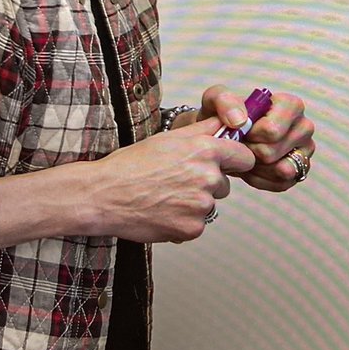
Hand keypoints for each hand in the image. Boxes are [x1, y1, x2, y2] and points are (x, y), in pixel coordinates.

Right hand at [88, 117, 254, 242]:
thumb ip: (203, 130)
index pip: (245, 158)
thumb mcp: (169, 138)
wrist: (103, 195)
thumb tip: (227, 122)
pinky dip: (182, 222)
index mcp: (206, 150)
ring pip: (209, 204)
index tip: (228, 165)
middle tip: (177, 181)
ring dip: (194, 203)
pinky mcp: (192, 227)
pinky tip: (162, 212)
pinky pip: (197, 224)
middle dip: (207, 184)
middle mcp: (208, 177)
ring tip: (166, 196)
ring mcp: (201, 204)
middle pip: (225, 184)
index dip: (236, 161)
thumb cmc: (131, 165)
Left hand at [197, 84, 315, 192]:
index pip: (272, 131)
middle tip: (242, 143)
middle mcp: (304, 126)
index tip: (242, 129)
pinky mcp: (300, 170)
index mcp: (291, 105)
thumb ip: (225, 101)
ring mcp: (305, 150)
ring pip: (278, 170)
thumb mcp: (216, 100)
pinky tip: (251, 168)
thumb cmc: (224, 116)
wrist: (225, 136)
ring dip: (255, 166)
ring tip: (246, 154)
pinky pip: (281, 184)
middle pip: (271, 153)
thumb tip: (241, 121)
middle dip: (250, 152)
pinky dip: (261, 179)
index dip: (250, 135)